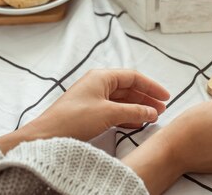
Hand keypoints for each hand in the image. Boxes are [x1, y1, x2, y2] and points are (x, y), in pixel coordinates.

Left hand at [0, 69, 169, 152]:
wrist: (46, 135)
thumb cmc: (73, 119)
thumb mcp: (108, 113)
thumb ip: (133, 111)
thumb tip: (152, 111)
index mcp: (102, 77)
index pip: (133, 77)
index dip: (151, 86)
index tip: (165, 96)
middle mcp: (98, 84)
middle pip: (129, 88)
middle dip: (146, 98)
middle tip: (162, 109)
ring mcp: (93, 98)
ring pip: (122, 100)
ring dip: (138, 108)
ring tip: (153, 117)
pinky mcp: (90, 111)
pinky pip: (114, 110)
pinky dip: (127, 115)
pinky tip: (137, 123)